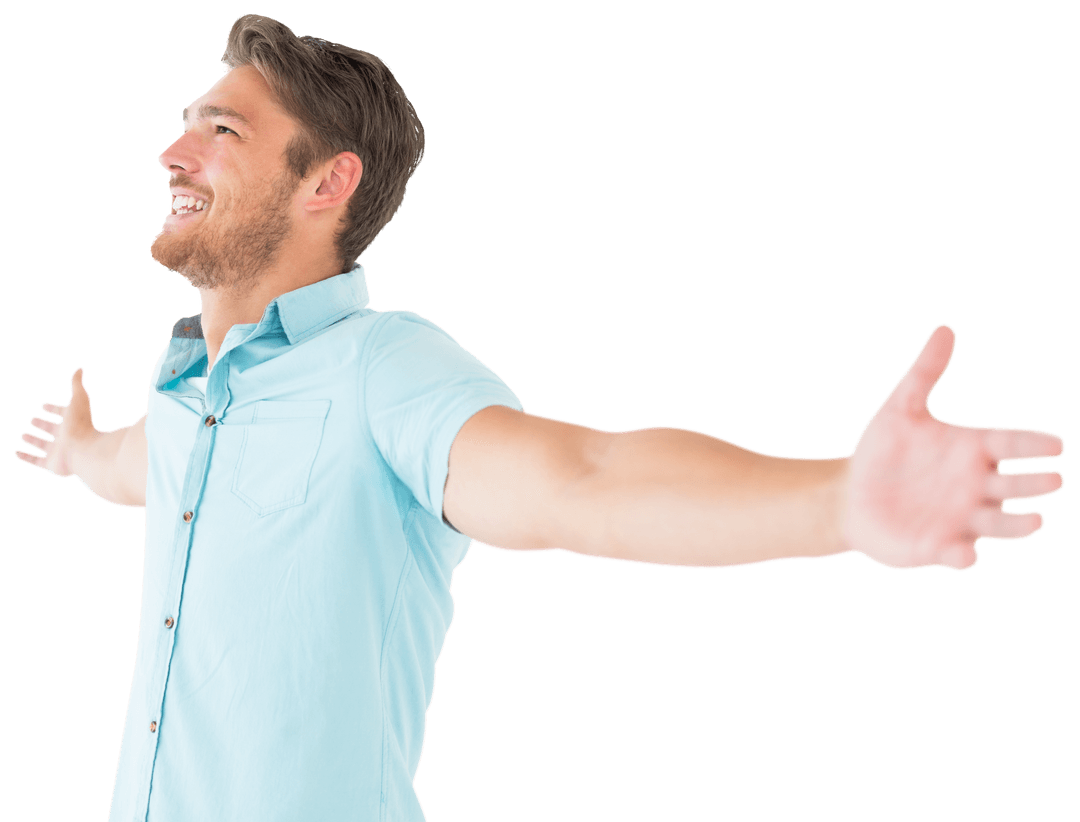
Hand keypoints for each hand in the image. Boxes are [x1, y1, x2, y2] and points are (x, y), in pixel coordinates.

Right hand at [14, 367, 98, 478]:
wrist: (85, 451)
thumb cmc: (81, 424)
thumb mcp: (78, 399)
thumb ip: (76, 384)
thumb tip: (79, 368)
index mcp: (73, 422)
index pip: (62, 413)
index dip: (54, 409)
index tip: (44, 405)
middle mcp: (66, 437)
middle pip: (53, 430)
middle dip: (43, 424)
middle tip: (33, 419)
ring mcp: (59, 451)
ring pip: (44, 445)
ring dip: (34, 440)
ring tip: (23, 435)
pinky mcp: (51, 465)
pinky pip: (35, 461)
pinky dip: (26, 457)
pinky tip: (16, 452)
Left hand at [841, 324, 1065, 571]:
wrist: (848, 495)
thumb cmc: (881, 452)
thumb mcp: (900, 409)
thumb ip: (924, 373)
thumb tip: (945, 328)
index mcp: (973, 451)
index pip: (1010, 444)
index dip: (1031, 445)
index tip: (1054, 445)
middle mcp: (976, 487)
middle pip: (1014, 484)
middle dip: (1033, 483)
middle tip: (1052, 480)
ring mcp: (961, 519)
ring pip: (999, 524)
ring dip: (1017, 524)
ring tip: (1036, 521)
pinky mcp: (937, 548)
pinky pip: (957, 554)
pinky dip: (963, 556)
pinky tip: (965, 555)